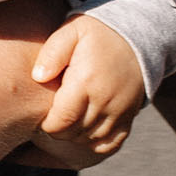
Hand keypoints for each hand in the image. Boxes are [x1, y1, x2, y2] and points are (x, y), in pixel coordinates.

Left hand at [30, 16, 145, 158]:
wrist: (137, 36)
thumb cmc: (97, 34)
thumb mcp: (72, 31)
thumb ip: (52, 53)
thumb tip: (38, 77)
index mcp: (86, 82)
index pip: (60, 122)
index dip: (46, 124)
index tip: (43, 112)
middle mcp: (105, 101)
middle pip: (72, 134)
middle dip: (57, 129)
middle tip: (52, 114)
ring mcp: (119, 112)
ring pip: (89, 140)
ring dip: (74, 135)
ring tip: (67, 118)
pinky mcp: (129, 117)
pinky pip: (110, 144)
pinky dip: (95, 142)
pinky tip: (86, 129)